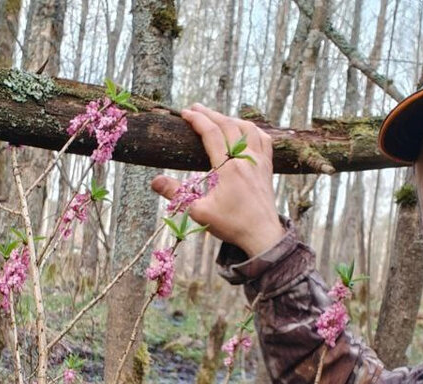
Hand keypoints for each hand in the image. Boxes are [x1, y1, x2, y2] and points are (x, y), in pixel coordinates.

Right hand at [151, 104, 283, 257]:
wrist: (262, 235)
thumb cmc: (231, 224)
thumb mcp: (199, 212)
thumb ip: (176, 194)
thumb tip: (154, 181)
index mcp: (228, 167)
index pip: (211, 133)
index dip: (197, 120)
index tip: (184, 114)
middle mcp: (246, 159)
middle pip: (228, 125)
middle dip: (210, 114)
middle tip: (195, 108)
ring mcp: (259, 162)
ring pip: (247, 129)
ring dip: (231, 119)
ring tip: (218, 117)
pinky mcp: (268, 168)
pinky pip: (264, 140)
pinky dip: (253, 130)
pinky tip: (246, 131)